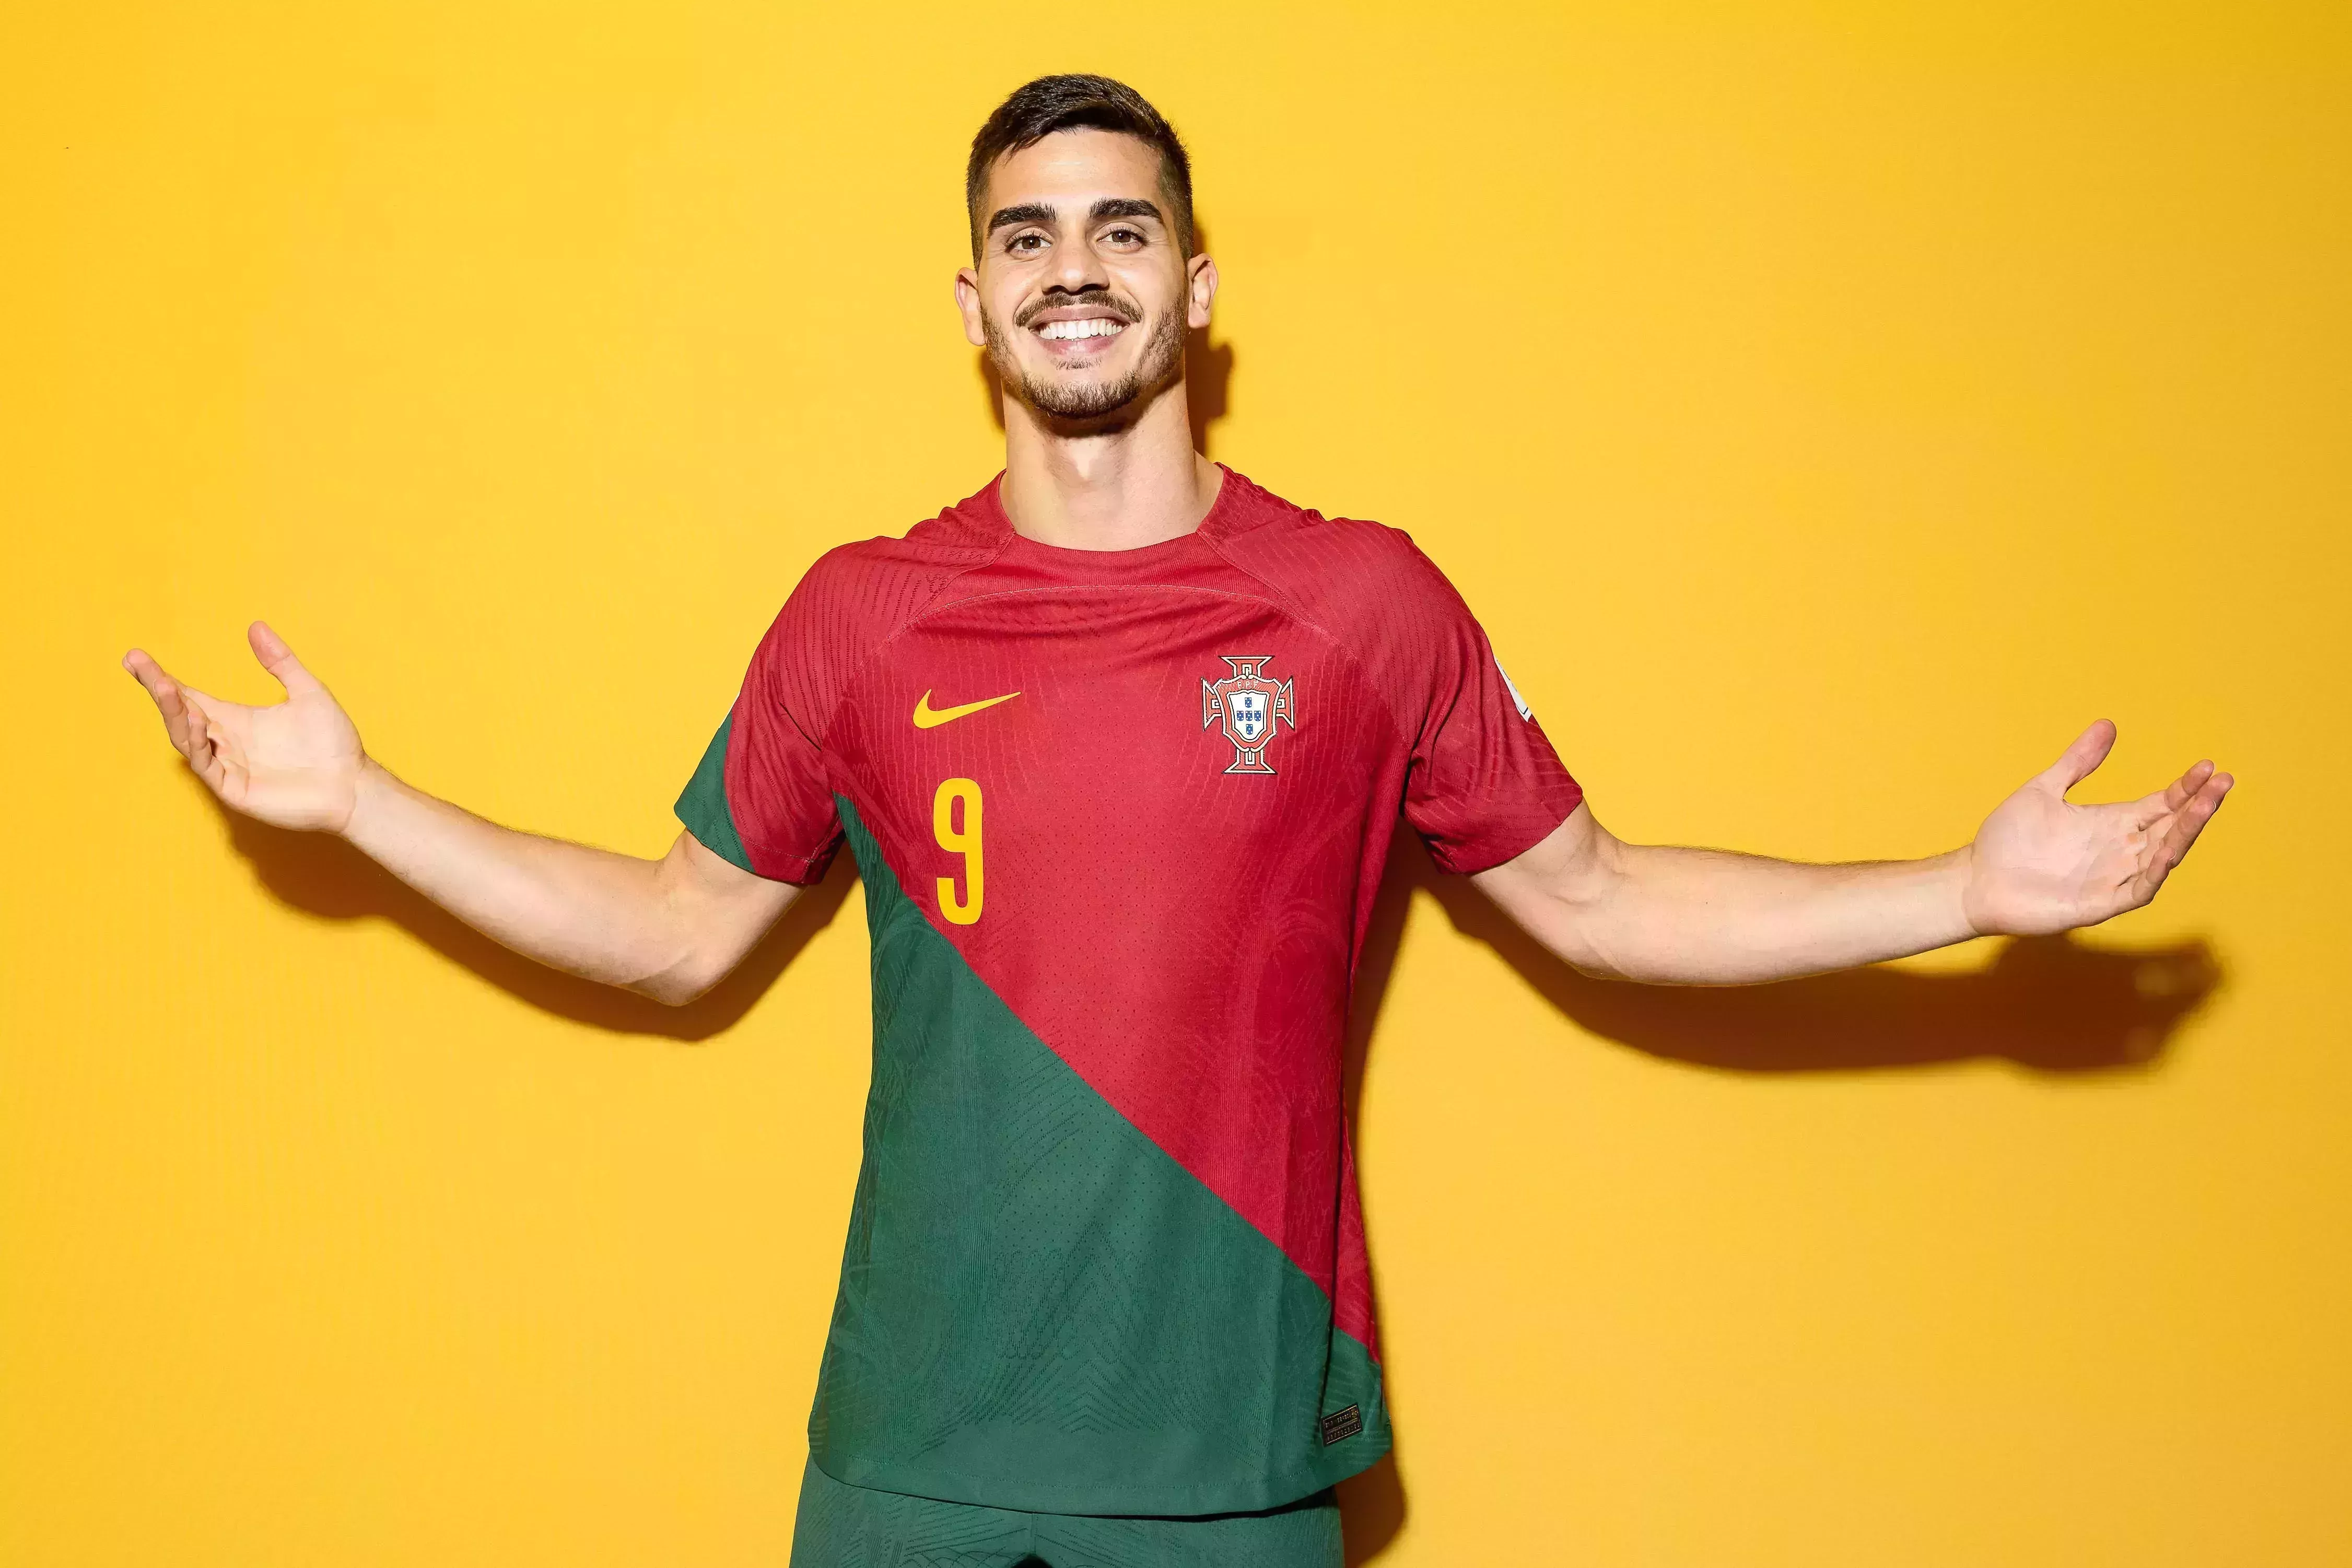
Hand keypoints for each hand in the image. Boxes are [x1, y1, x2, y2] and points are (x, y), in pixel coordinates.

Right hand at [123, 622, 365, 832]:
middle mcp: (225, 741)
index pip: (190, 696)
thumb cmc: (333, 743)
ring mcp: (227, 765)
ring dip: (173, 713)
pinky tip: (195, 720)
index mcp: (236, 719)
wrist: (354, 784)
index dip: (163, 679)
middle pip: (180, 713)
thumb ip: (281, 661)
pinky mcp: (235, 788)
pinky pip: (206, 764)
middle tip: (136, 663)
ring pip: (186, 738)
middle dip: (159, 689)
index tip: (137, 658)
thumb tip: (255, 626)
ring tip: (165, 687)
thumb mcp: (308, 691)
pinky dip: (197, 743)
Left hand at [1963, 721, 2231, 936]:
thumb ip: (2078, 762)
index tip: (2206, 767)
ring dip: (2186, 833)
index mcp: (2112, 823)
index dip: (2185, 788)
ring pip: (2163, 856)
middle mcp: (2120, 849)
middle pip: (2171, 827)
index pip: (2161, 804)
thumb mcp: (2044, 789)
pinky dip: (2155, 871)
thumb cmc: (2008, 838)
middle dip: (2198, 806)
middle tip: (2222, 781)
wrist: (1976, 879)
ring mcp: (2113, 877)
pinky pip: (2139, 888)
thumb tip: (2108, 724)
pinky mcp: (2101, 903)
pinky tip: (2169, 852)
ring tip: (2207, 806)